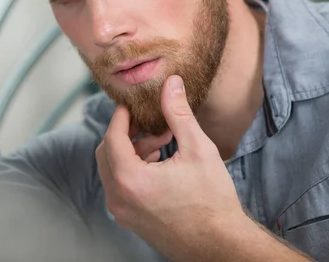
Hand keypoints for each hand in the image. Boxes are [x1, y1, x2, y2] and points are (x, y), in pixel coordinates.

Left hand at [96, 75, 244, 258]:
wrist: (221, 245)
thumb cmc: (212, 200)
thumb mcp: (197, 149)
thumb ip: (178, 113)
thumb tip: (171, 83)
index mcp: (129, 179)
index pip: (112, 137)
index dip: (121, 116)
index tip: (132, 104)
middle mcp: (118, 198)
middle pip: (107, 153)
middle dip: (128, 134)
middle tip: (152, 124)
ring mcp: (122, 213)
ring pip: (113, 170)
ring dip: (132, 152)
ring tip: (163, 143)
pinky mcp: (130, 220)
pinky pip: (121, 187)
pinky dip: (133, 170)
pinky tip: (160, 163)